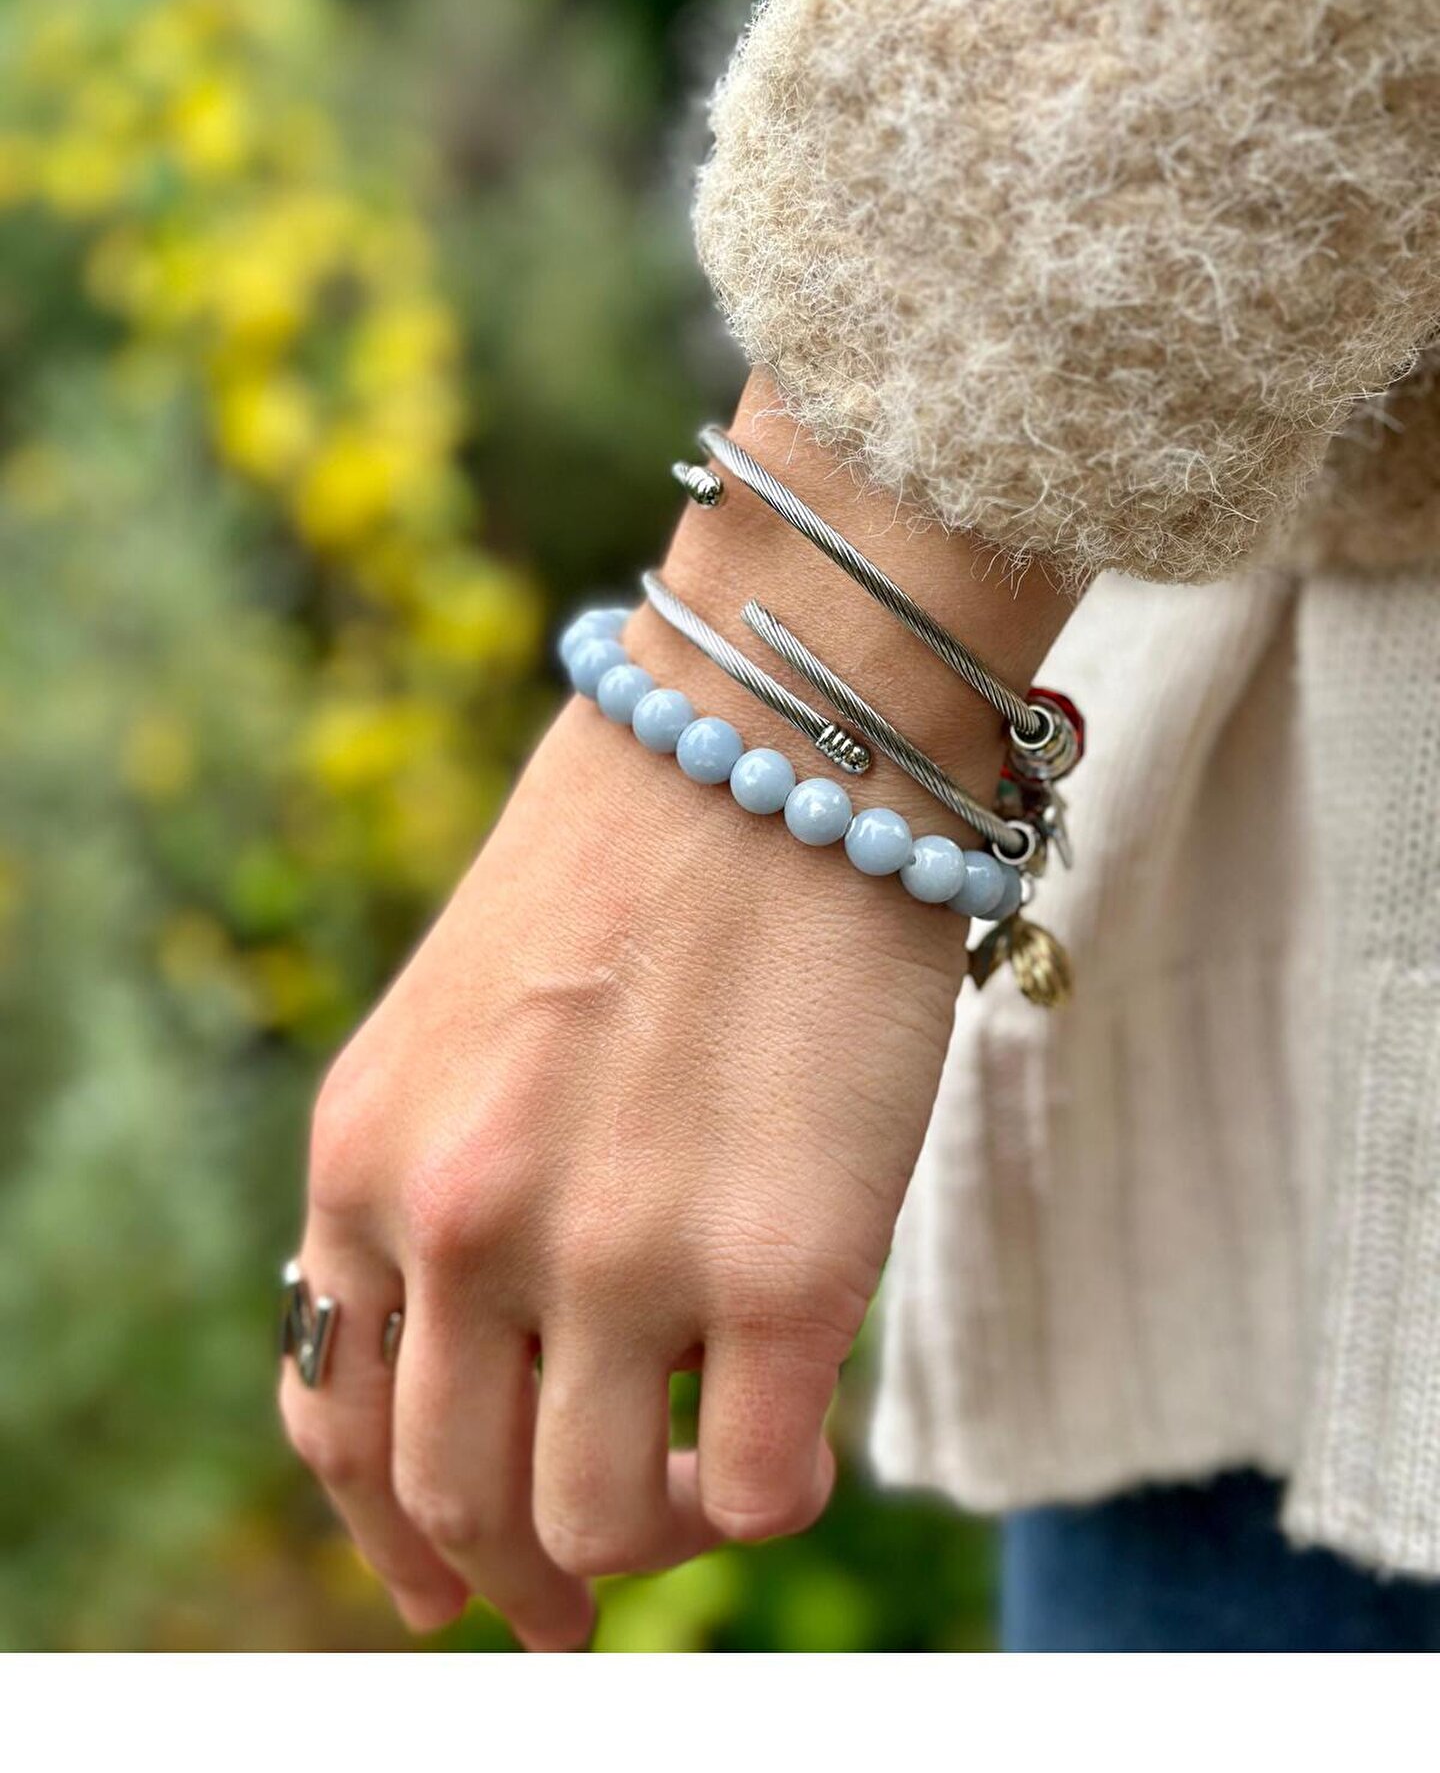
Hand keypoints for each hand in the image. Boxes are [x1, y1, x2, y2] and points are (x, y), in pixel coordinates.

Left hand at [280, 375, 1070, 1646]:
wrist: (776, 732)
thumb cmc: (635, 858)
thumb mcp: (458, 1025)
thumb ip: (436, 1188)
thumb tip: (487, 1368)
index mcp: (364, 1156)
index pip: (336, 1419)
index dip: (390, 1531)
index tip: (446, 1576)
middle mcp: (463, 1221)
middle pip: (461, 1498)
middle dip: (517, 1574)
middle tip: (575, 1594)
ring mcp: (618, 1252)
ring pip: (600, 1525)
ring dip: (647, 1540)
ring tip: (699, 1479)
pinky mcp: (783, 1265)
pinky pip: (766, 1492)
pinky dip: (765, 1498)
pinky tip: (780, 1432)